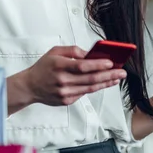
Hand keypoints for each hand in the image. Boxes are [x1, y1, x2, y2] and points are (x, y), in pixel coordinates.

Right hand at [10, 46, 126, 106]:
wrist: (30, 86)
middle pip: (90, 79)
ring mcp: (64, 93)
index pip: (82, 66)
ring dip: (106, 83)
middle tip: (122, 72)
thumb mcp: (55, 52)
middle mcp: (62, 81)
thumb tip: (90, 54)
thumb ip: (72, 51)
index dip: (98, 65)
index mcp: (59, 66)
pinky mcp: (66, 101)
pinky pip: (84, 93)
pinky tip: (104, 83)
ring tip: (117, 78)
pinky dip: (95, 88)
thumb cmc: (43, 67)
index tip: (111, 63)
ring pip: (90, 88)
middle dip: (109, 75)